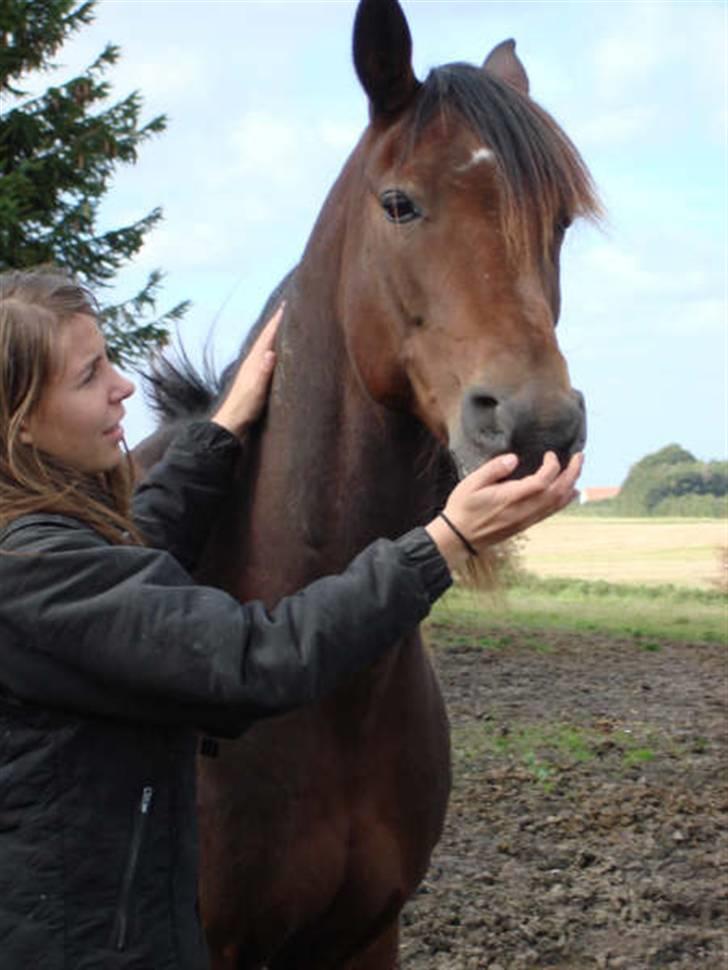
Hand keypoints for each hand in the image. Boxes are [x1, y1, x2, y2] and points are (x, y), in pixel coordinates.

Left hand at [211, 305, 282, 436]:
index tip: (287, 305)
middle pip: (266, 337)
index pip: (267, 336)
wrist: (231, 424)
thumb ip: (262, 372)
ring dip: (275, 335)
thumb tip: (270, 352)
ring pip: (266, 346)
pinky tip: (277, 353)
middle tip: (288, 309)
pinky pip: (267, 358)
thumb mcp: (255, 390)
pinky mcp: (255, 380)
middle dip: (276, 323)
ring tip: (285, 325)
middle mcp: (252, 363)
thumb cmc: (244, 408)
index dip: (277, 321)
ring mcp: (253, 371)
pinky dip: (274, 350)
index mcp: (253, 362)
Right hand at [425, 451, 582, 572]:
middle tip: (579, 456)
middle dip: (572, 473)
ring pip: (557, 504)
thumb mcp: (471, 483)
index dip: (552, 466)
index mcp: (510, 498)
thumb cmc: (463, 507)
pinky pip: (551, 512)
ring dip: (571, 485)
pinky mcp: (526, 524)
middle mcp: (523, 510)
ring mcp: (526, 519)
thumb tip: (514, 458)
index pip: (542, 481)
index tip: (549, 454)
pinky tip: (569, 493)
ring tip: (577, 470)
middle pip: (557, 493)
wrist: (460, 537)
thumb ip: (493, 468)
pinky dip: (564, 501)